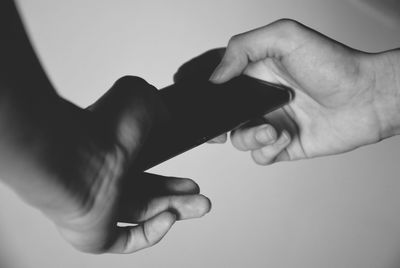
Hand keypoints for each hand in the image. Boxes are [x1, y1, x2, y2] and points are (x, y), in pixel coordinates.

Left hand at [1, 76, 210, 253]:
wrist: (73, 157)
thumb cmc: (100, 128)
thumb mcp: (139, 97)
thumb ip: (156, 105)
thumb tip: (166, 116)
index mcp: (111, 155)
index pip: (145, 171)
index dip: (170, 177)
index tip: (189, 175)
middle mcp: (104, 182)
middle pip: (149, 196)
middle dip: (179, 197)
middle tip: (200, 196)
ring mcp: (98, 209)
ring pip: (143, 216)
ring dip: (175, 212)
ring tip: (201, 206)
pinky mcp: (93, 235)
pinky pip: (127, 240)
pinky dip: (153, 232)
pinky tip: (169, 218)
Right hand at [209, 19, 399, 164]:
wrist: (366, 98)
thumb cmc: (333, 64)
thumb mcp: (285, 37)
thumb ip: (243, 48)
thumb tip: (217, 76)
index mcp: (256, 74)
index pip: (220, 86)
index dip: (209, 97)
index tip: (206, 104)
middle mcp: (261, 99)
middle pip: (224, 118)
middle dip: (219, 127)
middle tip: (222, 129)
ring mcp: (271, 122)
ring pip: (240, 139)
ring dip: (250, 137)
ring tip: (271, 128)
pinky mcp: (283, 144)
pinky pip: (261, 156)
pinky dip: (268, 150)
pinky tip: (285, 136)